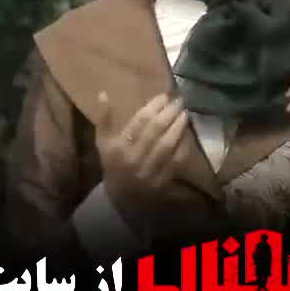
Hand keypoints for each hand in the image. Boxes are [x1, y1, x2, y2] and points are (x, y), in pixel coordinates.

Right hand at [93, 90, 194, 227]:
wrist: (120, 196)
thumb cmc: (112, 163)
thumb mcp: (102, 142)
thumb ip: (104, 118)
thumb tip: (103, 93)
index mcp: (118, 147)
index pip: (139, 122)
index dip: (153, 106)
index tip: (164, 95)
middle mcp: (133, 158)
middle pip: (155, 131)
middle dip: (169, 113)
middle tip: (179, 100)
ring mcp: (149, 170)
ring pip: (167, 145)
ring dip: (178, 127)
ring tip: (185, 113)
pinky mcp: (162, 180)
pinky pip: (176, 160)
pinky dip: (183, 146)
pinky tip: (187, 134)